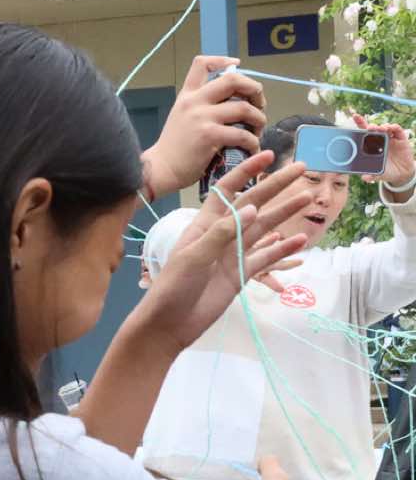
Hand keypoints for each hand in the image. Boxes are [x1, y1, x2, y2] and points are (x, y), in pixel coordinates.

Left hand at [133, 151, 311, 351]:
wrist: (170, 324)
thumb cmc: (173, 287)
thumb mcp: (193, 257)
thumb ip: (222, 233)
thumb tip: (252, 207)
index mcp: (204, 225)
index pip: (228, 190)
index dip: (247, 172)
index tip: (268, 155)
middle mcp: (222, 235)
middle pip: (254, 205)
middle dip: (276, 186)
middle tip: (302, 169)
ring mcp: (233, 254)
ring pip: (264, 229)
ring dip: (285, 213)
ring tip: (308, 198)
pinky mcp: (242, 275)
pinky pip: (267, 258)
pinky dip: (283, 249)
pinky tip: (302, 240)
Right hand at [142, 56, 265, 198]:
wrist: (161, 169)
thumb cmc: (175, 146)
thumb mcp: (181, 116)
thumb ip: (200, 105)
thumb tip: (233, 100)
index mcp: (187, 95)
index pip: (201, 64)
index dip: (223, 60)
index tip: (236, 65)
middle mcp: (194, 102)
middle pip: (232, 80)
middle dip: (254, 90)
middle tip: (259, 104)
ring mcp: (201, 118)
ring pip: (244, 108)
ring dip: (259, 119)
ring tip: (258, 130)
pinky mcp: (209, 136)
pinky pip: (243, 134)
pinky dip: (253, 142)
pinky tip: (251, 148)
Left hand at [360, 116, 415, 200]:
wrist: (401, 174)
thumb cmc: (385, 171)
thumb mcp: (378, 174)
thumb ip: (371, 176)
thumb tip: (365, 179)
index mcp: (371, 145)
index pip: (364, 132)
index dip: (360, 123)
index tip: (355, 116)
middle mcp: (379, 139)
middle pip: (374, 128)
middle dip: (371, 126)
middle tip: (370, 128)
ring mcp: (390, 138)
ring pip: (385, 127)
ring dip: (381, 126)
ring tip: (379, 129)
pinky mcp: (400, 139)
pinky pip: (397, 130)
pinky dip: (394, 127)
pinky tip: (391, 128)